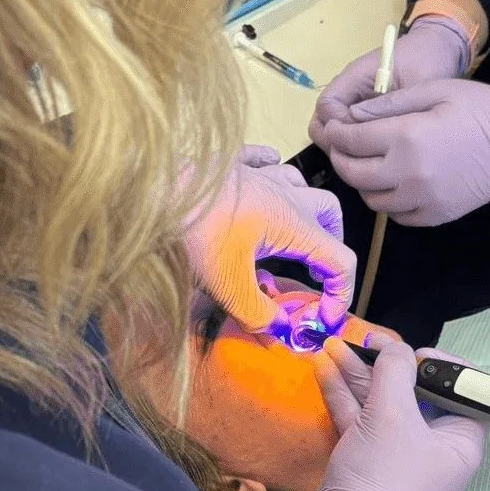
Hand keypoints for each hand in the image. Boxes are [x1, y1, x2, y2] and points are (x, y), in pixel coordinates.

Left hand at [183, 145, 355, 331]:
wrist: (148, 189)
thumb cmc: (191, 235)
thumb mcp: (228, 287)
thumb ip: (260, 315)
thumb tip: (279, 330)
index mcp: (293, 224)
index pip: (340, 261)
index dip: (341, 294)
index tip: (321, 318)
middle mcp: (284, 195)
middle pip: (330, 216)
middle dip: (330, 247)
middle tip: (314, 275)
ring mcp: (258, 174)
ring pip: (302, 186)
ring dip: (306, 213)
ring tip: (291, 238)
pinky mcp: (230, 163)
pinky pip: (266, 160)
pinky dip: (274, 173)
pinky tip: (266, 182)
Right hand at [301, 336, 486, 490]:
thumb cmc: (383, 473)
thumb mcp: (392, 413)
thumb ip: (395, 371)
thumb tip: (396, 348)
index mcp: (461, 441)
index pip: (465, 394)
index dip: (444, 368)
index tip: (418, 355)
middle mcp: (436, 446)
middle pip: (419, 394)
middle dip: (389, 364)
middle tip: (369, 341)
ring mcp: (400, 452)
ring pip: (384, 404)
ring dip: (360, 374)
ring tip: (336, 343)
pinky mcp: (370, 457)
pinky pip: (363, 419)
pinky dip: (346, 395)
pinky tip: (324, 366)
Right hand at [309, 17, 471, 150]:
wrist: (438, 52)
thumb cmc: (426, 63)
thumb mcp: (411, 88)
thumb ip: (385, 110)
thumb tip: (361, 135)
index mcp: (354, 77)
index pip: (327, 107)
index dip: (337, 128)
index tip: (361, 141)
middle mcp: (348, 91)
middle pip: (322, 123)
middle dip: (336, 143)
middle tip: (364, 157)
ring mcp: (354, 103)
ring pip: (333, 132)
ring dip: (346, 147)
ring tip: (372, 157)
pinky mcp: (364, 114)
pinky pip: (349, 133)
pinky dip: (356, 146)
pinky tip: (377, 154)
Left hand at [320, 79, 489, 226]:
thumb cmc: (479, 108)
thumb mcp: (433, 91)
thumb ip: (388, 104)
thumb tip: (351, 116)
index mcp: (406, 138)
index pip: (350, 142)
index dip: (335, 134)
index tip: (333, 128)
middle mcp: (408, 175)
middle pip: (353, 174)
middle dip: (341, 159)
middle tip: (345, 147)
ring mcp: (421, 201)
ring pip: (371, 199)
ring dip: (363, 182)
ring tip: (371, 164)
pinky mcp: (434, 216)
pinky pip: (395, 215)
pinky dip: (387, 200)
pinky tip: (396, 183)